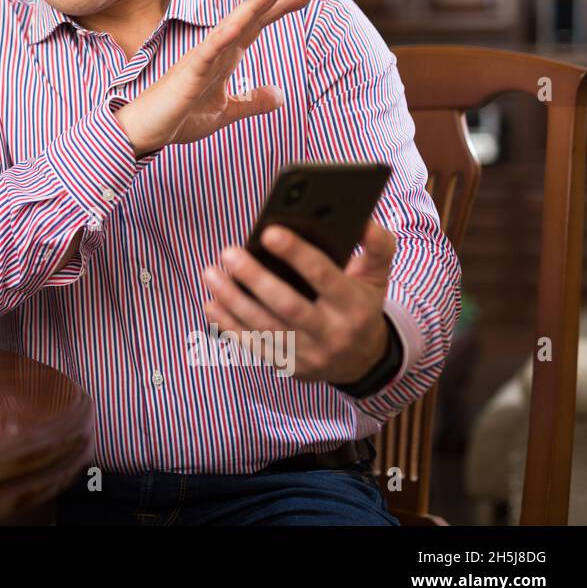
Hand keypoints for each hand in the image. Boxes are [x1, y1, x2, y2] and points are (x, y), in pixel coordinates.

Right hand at [113, 0, 310, 155]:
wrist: (145, 131)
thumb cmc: (178, 118)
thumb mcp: (226, 112)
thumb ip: (252, 101)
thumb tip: (279, 94)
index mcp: (224, 59)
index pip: (255, 27)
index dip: (278, 10)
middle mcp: (214, 53)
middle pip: (248, 19)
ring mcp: (200, 60)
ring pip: (230, 27)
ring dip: (252, 7)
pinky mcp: (187, 74)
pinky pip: (206, 54)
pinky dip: (220, 39)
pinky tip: (236, 27)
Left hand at [199, 221, 395, 384]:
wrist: (363, 360)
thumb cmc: (361, 305)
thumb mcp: (376, 277)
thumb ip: (376, 247)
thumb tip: (363, 221)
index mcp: (354, 306)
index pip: (325, 277)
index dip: (297, 254)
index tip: (269, 232)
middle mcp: (332, 333)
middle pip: (289, 305)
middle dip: (255, 278)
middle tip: (228, 253)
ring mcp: (309, 354)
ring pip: (265, 327)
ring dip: (233, 300)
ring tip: (211, 274)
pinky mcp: (288, 366)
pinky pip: (254, 346)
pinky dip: (228, 325)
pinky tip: (211, 302)